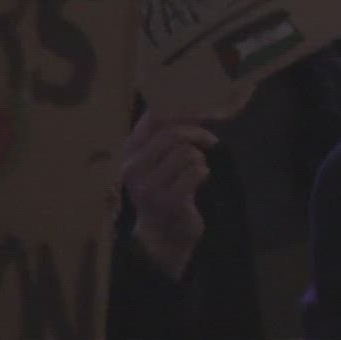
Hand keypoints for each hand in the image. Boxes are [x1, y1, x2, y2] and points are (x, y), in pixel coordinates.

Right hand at [122, 113, 216, 282]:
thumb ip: (172, 133)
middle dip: (198, 134)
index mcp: (131, 152)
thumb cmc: (165, 190)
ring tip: (196, 169)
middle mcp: (133, 168)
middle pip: (173, 134)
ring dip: (199, 159)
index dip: (180, 109)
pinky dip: (203, 173)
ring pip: (187, 153)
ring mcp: (148, 186)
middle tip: (209, 140)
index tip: (199, 110)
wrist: (163, 234)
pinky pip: (195, 172)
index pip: (152, 118)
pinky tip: (199, 180)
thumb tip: (194, 105)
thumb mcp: (163, 160)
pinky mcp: (167, 201)